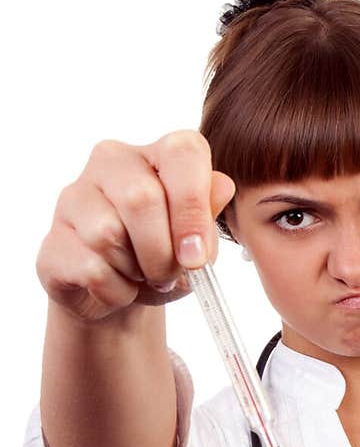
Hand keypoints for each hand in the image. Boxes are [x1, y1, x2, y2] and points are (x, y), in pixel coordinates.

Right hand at [36, 129, 236, 324]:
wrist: (119, 293)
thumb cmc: (162, 258)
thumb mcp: (197, 245)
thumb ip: (208, 219)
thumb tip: (220, 187)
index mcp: (157, 156)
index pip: (182, 152)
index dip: (193, 207)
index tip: (197, 255)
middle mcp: (112, 162)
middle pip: (141, 198)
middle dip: (163, 252)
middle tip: (168, 274)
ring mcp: (75, 196)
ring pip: (109, 235)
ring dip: (136, 272)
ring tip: (139, 275)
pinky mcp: (53, 239)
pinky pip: (91, 268)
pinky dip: (115, 291)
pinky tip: (115, 286)